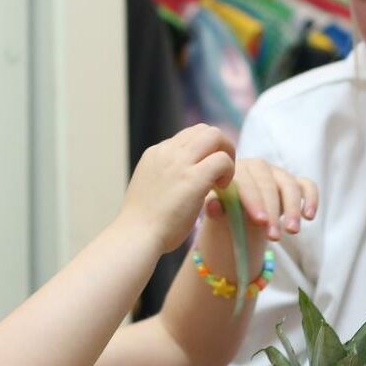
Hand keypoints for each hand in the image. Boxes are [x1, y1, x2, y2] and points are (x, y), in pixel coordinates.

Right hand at [125, 124, 236, 248]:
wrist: (136, 235)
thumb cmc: (145, 223)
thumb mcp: (152, 188)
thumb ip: (166, 177)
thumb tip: (180, 181)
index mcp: (156, 153)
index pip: (189, 135)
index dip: (205, 150)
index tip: (208, 171)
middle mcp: (167, 152)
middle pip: (205, 130)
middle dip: (221, 147)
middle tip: (221, 173)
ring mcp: (179, 162)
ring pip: (215, 136)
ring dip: (227, 155)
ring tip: (222, 180)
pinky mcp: (193, 178)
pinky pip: (222, 160)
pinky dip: (229, 172)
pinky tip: (222, 189)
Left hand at [203, 157, 318, 241]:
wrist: (236, 215)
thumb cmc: (224, 212)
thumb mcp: (217, 212)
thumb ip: (214, 208)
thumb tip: (214, 207)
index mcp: (235, 169)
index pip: (245, 181)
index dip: (254, 201)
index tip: (260, 222)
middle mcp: (257, 167)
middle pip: (269, 184)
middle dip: (273, 210)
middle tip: (274, 236)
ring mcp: (278, 173)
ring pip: (289, 184)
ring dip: (293, 208)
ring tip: (292, 231)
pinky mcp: (294, 182)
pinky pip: (307, 185)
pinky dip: (311, 198)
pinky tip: (309, 216)